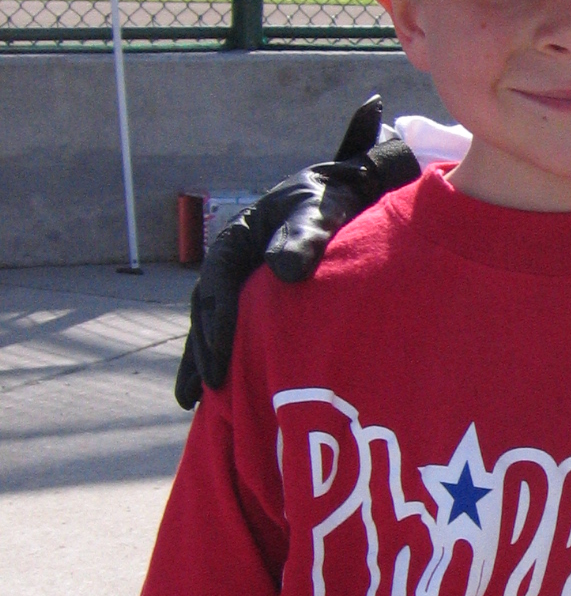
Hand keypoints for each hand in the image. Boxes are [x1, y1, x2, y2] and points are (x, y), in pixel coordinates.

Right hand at [175, 97, 419, 408]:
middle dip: (203, 352)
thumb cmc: (331, 200)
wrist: (350, 192)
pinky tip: (226, 391)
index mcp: (236, 241)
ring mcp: (244, 283)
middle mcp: (232, 264)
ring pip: (216, 325)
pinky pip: (238, 330)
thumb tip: (286, 271)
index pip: (216, 286)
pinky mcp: (260, 299)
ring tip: (194, 403)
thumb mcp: (318, 210)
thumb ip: (305, 235)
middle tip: (206, 391)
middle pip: (207, 312)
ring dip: (205, 361)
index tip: (219, 358)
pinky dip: (229, 357)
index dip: (216, 324)